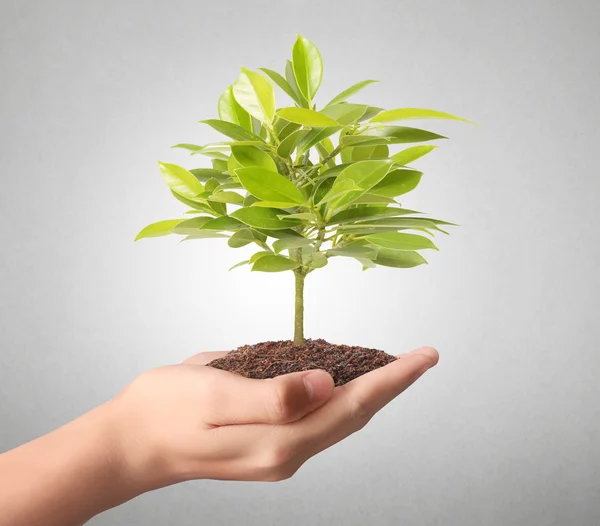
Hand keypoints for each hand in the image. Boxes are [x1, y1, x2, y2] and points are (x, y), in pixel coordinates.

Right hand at [111, 346, 438, 492]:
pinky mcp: (267, 445)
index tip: (424, 357)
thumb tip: (329, 383)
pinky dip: (336, 397)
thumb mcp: (217, 393)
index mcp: (280, 442)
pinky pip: (315, 420)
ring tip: (390, 366)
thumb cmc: (167, 410)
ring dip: (367, 392)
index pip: (353, 406)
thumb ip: (275, 395)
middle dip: (390, 385)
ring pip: (337, 419)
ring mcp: (278, 453)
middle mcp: (287, 453)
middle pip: (353, 416)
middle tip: (418, 358)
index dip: (393, 380)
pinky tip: (340, 380)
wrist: (133, 442)